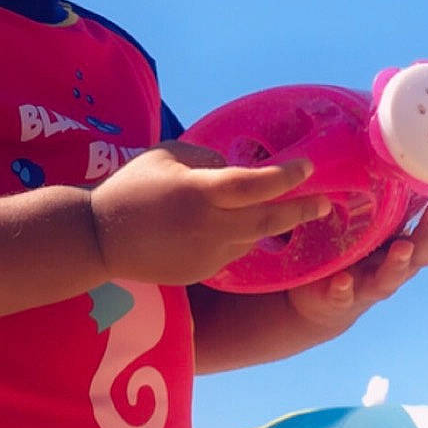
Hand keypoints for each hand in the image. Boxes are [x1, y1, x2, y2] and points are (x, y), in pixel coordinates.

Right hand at [89, 141, 329, 287]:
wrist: (101, 239)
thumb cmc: (131, 188)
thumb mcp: (168, 156)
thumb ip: (208, 160)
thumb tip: (235, 169)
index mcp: (202, 192)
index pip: (257, 184)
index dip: (288, 176)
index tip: (309, 167)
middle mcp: (212, 225)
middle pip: (270, 221)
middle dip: (302, 211)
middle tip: (325, 204)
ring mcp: (209, 253)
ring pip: (252, 238)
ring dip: (267, 226)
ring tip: (281, 213)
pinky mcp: (204, 271)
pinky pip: (232, 252)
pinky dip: (238, 238)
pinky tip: (230, 228)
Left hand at [285, 202, 427, 339]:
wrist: (323, 303)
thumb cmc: (356, 259)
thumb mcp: (375, 234)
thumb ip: (391, 212)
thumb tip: (408, 171)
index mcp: (402, 252)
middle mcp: (391, 270)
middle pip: (417, 256)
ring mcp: (366, 286)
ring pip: (387, 278)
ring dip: (397, 263)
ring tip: (403, 247)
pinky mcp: (339, 298)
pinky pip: (342, 296)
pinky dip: (344, 290)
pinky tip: (344, 280)